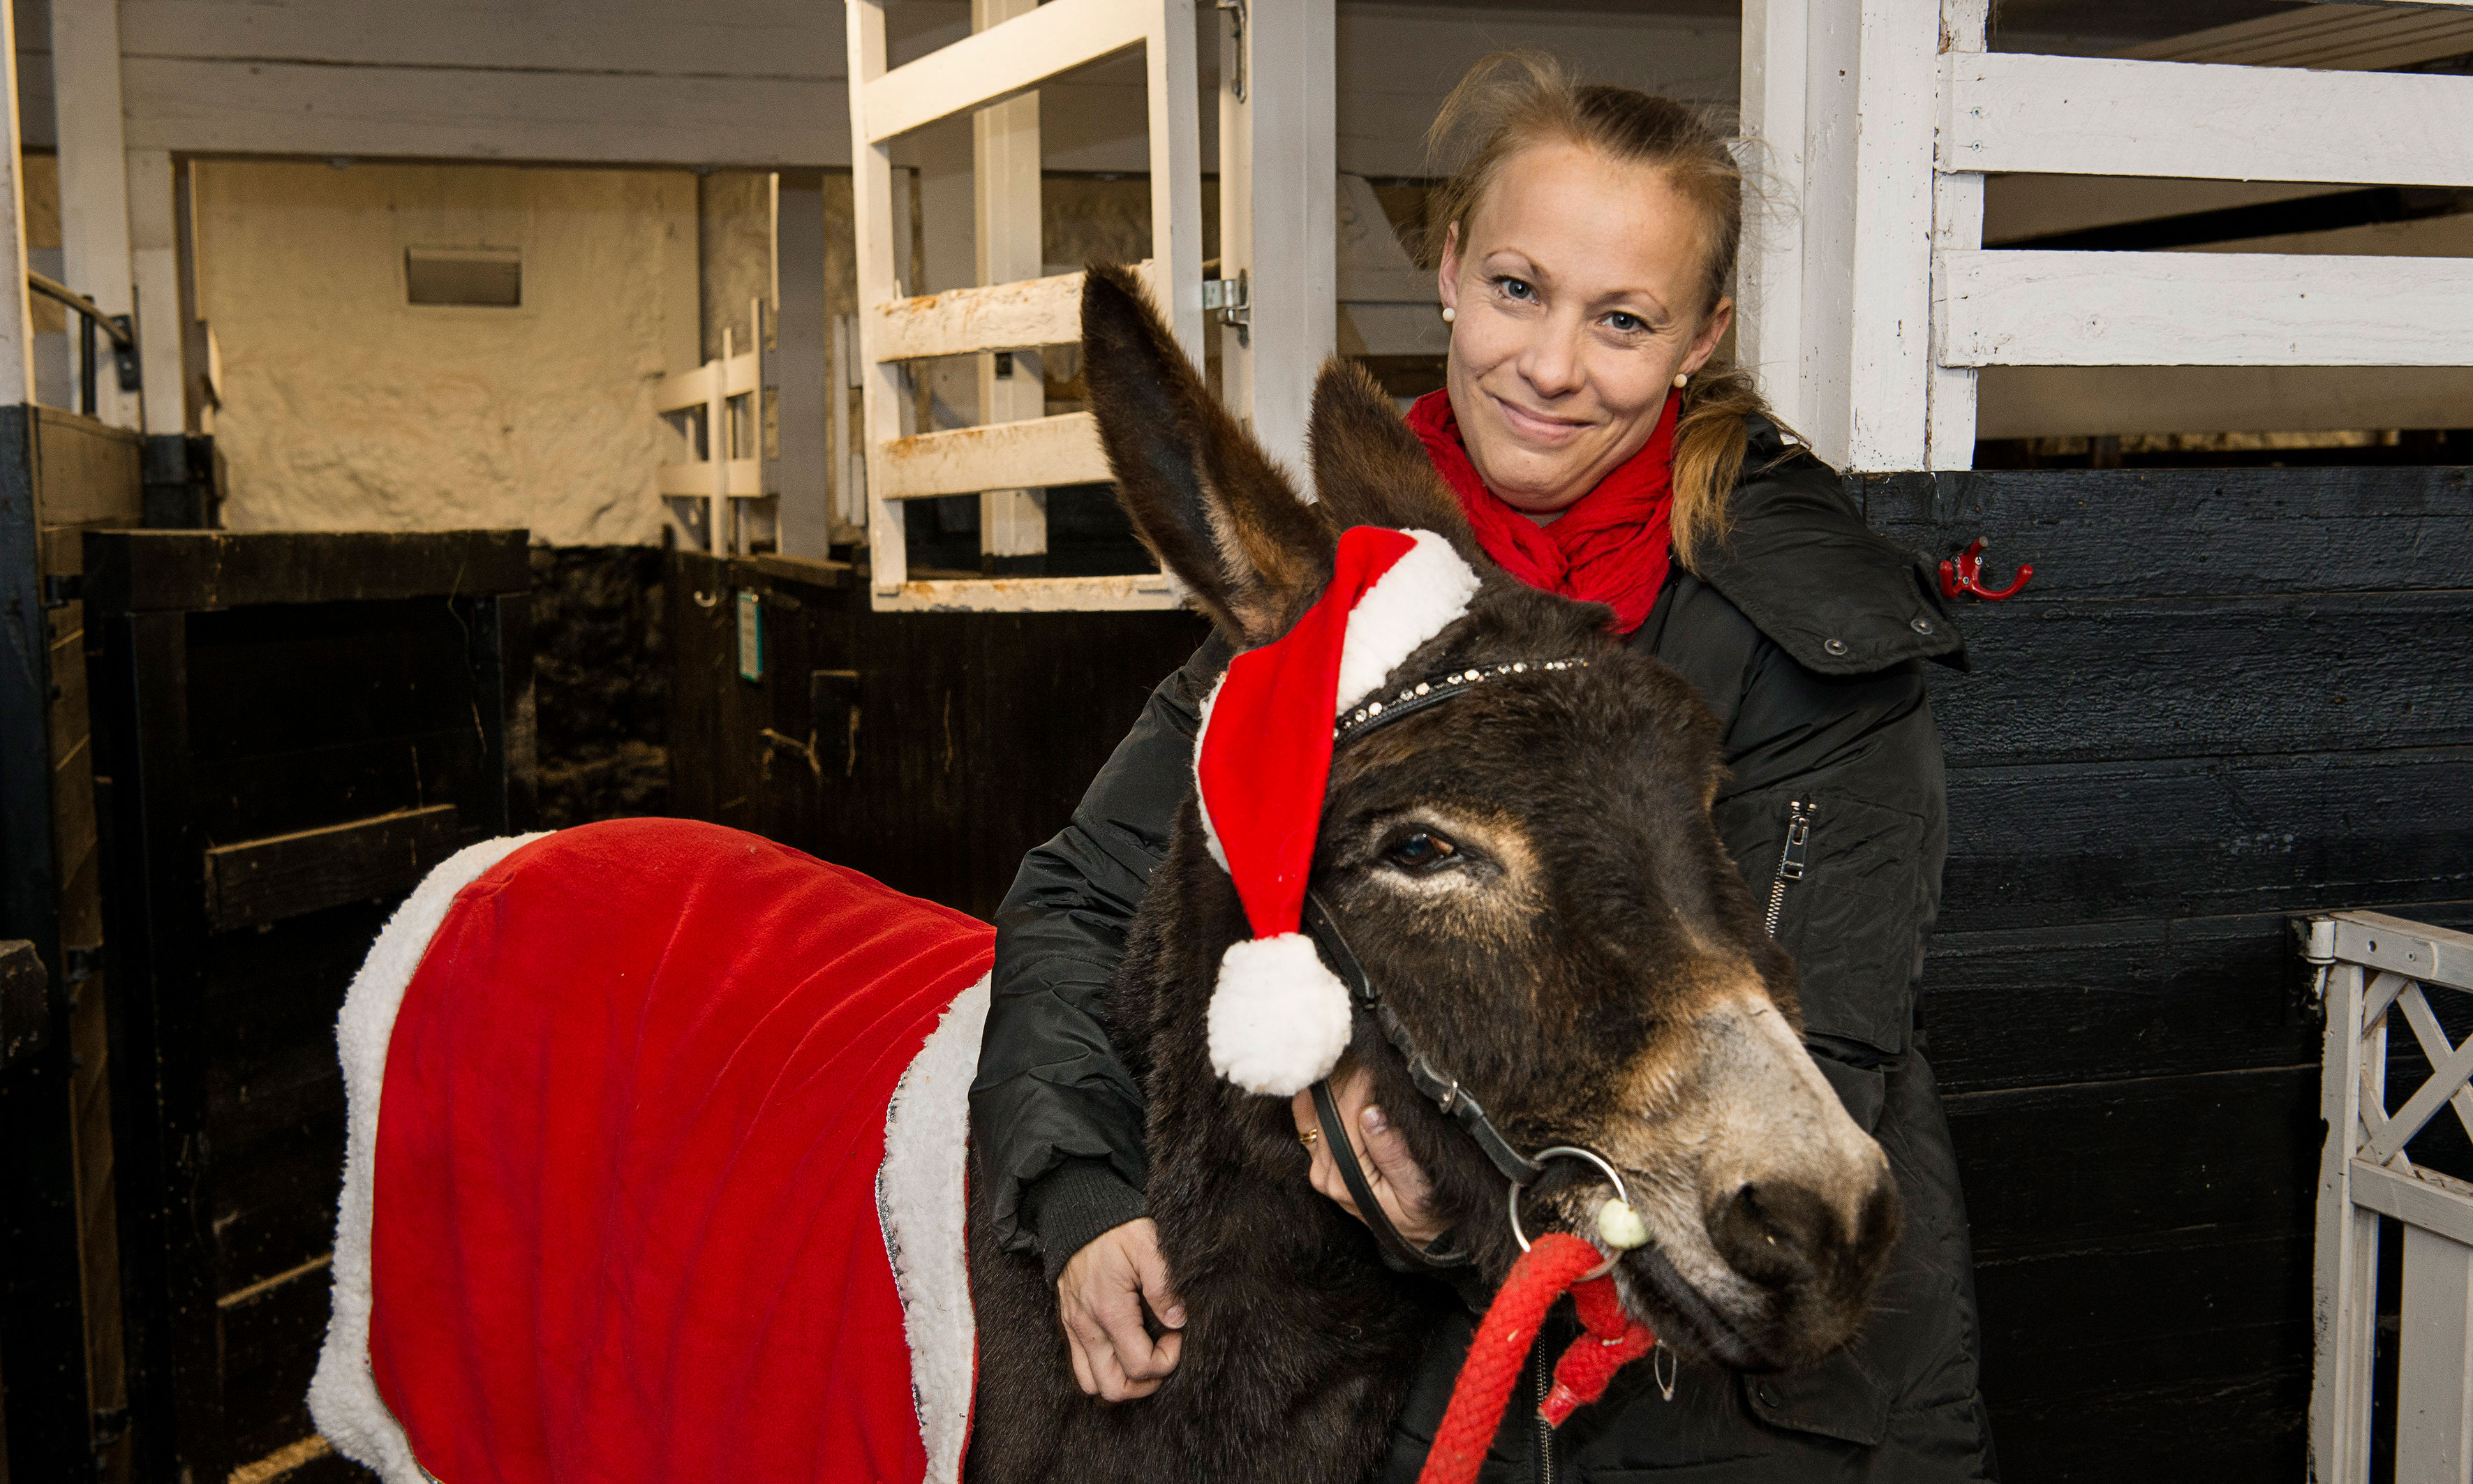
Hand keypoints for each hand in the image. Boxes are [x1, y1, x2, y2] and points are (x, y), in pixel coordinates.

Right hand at [1056, 1218, 1185, 1400]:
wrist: (1077, 1212)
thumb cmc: (1116, 1228)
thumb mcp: (1148, 1247)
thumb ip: (1164, 1286)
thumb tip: (1178, 1321)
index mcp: (1110, 1311)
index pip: (1139, 1366)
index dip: (1166, 1361)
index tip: (1176, 1336)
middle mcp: (1088, 1326)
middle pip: (1113, 1388)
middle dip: (1145, 1383)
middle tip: (1162, 1357)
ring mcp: (1074, 1327)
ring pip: (1093, 1383)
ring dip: (1122, 1381)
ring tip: (1143, 1357)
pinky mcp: (1068, 1323)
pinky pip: (1080, 1366)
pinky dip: (1103, 1370)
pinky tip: (1123, 1349)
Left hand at [1291, 1065, 1447, 1246]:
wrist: (1423, 1238)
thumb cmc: (1425, 1213)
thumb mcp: (1417, 1188)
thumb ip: (1393, 1153)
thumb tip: (1372, 1114)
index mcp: (1347, 1180)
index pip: (1347, 1116)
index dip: (1361, 1084)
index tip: (1375, 1060)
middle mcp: (1326, 1175)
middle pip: (1329, 1112)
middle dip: (1347, 1078)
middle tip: (1363, 1049)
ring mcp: (1321, 1170)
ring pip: (1317, 1114)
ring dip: (1333, 1084)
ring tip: (1350, 1056)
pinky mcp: (1323, 1165)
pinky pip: (1310, 1124)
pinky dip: (1316, 1099)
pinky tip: (1325, 1077)